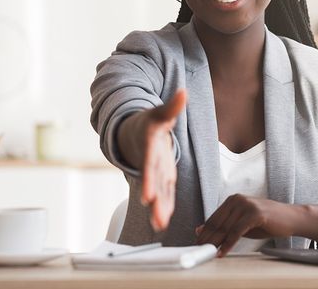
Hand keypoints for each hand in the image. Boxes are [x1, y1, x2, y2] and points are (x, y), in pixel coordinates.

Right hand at [141, 89, 186, 231]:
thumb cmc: (148, 122)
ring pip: (158, 191)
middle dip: (155, 200)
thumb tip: (183, 92)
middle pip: (153, 182)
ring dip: (158, 208)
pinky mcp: (161, 176)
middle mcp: (150, 161)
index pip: (150, 163)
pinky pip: (163, 192)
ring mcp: (155, 170)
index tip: (148, 196)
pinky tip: (164, 221)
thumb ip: (172, 105)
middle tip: (156, 216)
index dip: (149, 179)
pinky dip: (163, 205)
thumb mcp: (160, 112)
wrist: (133, 132)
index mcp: (149, 145)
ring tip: (161, 225)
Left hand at [195, 195, 295, 256]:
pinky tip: (222, 252)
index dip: (205, 232)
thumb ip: (225, 226)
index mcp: (233, 200)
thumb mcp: (243, 223)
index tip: (197, 243)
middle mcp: (237, 199)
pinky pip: (236, 231)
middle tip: (200, 251)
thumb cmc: (266, 222)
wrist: (290, 218)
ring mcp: (246, 205)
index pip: (214, 218)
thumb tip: (201, 229)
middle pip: (217, 223)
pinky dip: (228, 244)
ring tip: (208, 253)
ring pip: (225, 227)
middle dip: (208, 238)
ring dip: (215, 243)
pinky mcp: (254, 214)